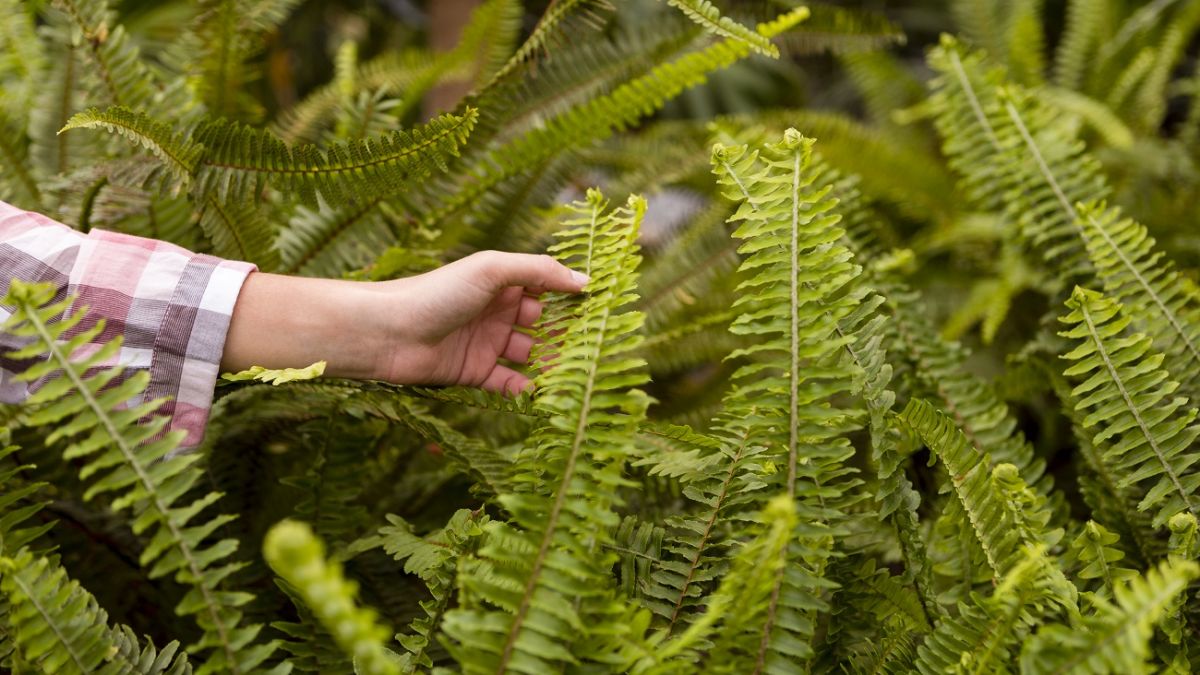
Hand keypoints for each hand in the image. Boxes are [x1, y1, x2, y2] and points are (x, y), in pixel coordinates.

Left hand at [374, 251, 587, 392]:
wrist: (387, 332)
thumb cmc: (436, 292)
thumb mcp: (492, 270)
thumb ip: (539, 272)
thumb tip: (585, 281)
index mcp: (501, 281)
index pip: (547, 287)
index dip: (572, 296)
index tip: (602, 307)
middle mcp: (496, 311)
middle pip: (543, 323)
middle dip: (567, 334)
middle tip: (594, 347)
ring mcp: (486, 342)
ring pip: (530, 354)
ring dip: (552, 363)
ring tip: (575, 374)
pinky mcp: (474, 372)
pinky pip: (508, 383)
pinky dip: (526, 388)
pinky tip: (544, 393)